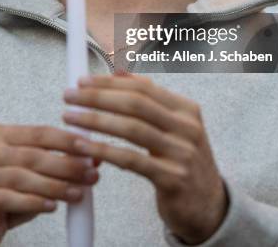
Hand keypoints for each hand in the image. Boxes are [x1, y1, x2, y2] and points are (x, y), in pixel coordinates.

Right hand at [0, 124, 99, 245]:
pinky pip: (6, 198)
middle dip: (66, 165)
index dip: (66, 140)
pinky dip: (32, 202)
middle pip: (33, 155)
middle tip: (90, 174)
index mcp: (2, 134)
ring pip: (22, 177)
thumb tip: (95, 158)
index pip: (40, 133)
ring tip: (77, 193)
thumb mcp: (35, 175)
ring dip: (54, 186)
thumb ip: (60, 164)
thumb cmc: (8, 194)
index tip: (90, 148)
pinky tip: (52, 206)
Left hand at [63, 74, 227, 244]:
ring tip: (70, 117)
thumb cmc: (182, 160)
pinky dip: (104, 150)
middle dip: (98, 97)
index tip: (82, 80)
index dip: (110, 82)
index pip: (143, 87)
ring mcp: (181, 153)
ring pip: (131, 129)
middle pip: (136, 104)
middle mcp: (187, 127)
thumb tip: (119, 72)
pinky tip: (83, 145)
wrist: (208, 206)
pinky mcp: (172, 179)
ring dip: (96, 120)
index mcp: (186, 109)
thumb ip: (149, 100)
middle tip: (69, 96)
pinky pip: (131, 160)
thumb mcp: (174, 126)